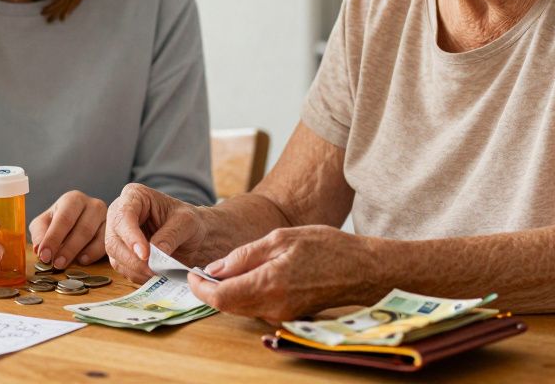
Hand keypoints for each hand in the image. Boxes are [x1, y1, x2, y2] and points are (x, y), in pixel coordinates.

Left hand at [29, 190, 106, 268]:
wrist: (78, 220)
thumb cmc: (59, 222)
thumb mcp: (44, 222)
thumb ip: (40, 232)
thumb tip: (39, 248)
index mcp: (73, 199)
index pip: (64, 219)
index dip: (53, 238)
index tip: (45, 255)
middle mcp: (93, 205)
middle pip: (82, 229)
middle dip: (68, 249)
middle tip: (56, 264)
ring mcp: (107, 217)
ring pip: (96, 237)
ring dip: (80, 253)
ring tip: (66, 264)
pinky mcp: (113, 231)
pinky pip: (106, 244)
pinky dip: (94, 254)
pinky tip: (82, 260)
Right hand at [105, 183, 206, 281]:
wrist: (193, 236)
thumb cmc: (189, 222)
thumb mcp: (186, 223)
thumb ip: (170, 236)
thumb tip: (153, 255)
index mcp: (135, 196)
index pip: (124, 215)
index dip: (131, 237)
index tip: (145, 255)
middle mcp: (120, 214)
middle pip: (114, 240)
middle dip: (133, 259)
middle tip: (153, 270)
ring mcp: (119, 235)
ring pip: (115, 257)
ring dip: (136, 270)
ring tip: (158, 272)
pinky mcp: (121, 253)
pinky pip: (122, 268)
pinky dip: (137, 275)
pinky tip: (153, 274)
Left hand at [186, 226, 377, 324]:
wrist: (363, 270)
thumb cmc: (327, 247)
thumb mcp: (282, 238)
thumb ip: (245, 255)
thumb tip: (215, 269)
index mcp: (269, 284)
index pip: (219, 296)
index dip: (199, 287)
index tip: (191, 274)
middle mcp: (273, 306)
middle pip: (226, 307)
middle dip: (210, 290)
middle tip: (202, 270)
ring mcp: (281, 315)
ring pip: (240, 308)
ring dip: (227, 292)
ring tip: (226, 269)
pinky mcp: (287, 315)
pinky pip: (256, 308)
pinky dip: (244, 294)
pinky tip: (248, 276)